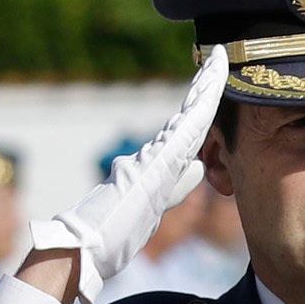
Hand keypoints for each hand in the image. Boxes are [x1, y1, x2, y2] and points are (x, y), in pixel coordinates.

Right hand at [26, 46, 228, 303]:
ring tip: (219, 60)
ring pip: (189, 114)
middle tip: (218, 58)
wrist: (85, 245)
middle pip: (189, 114)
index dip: (202, 105)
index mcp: (158, 163)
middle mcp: (157, 153)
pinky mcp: (157, 160)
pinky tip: (213, 83)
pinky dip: (202, 104)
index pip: (188, 129)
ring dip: (206, 86)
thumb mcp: (154, 206)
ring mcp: (156, 155)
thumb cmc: (114, 232)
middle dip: (205, 86)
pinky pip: (188, 126)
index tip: (215, 84)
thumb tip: (198, 165)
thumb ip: (176, 185)